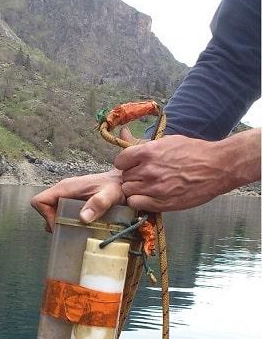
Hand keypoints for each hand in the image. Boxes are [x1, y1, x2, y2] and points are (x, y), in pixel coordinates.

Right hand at [31, 170, 123, 231]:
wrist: (125, 181)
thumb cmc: (118, 186)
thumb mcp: (111, 195)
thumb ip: (99, 203)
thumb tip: (83, 218)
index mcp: (65, 188)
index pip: (39, 201)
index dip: (45, 215)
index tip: (60, 225)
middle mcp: (63, 191)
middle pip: (44, 209)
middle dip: (53, 222)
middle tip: (69, 230)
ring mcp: (67, 196)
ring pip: (52, 212)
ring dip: (61, 222)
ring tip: (76, 228)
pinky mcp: (73, 201)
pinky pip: (61, 212)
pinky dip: (67, 221)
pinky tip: (82, 224)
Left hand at [114, 130, 260, 211]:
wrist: (219, 167)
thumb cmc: (195, 151)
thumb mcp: (169, 141)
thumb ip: (145, 144)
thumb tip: (123, 134)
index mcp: (149, 152)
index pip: (120, 160)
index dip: (125, 163)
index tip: (132, 165)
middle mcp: (149, 170)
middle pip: (124, 177)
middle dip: (132, 176)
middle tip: (144, 177)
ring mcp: (154, 188)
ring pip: (128, 191)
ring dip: (135, 189)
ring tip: (148, 186)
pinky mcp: (161, 202)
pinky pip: (136, 203)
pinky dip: (139, 201)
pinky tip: (149, 196)